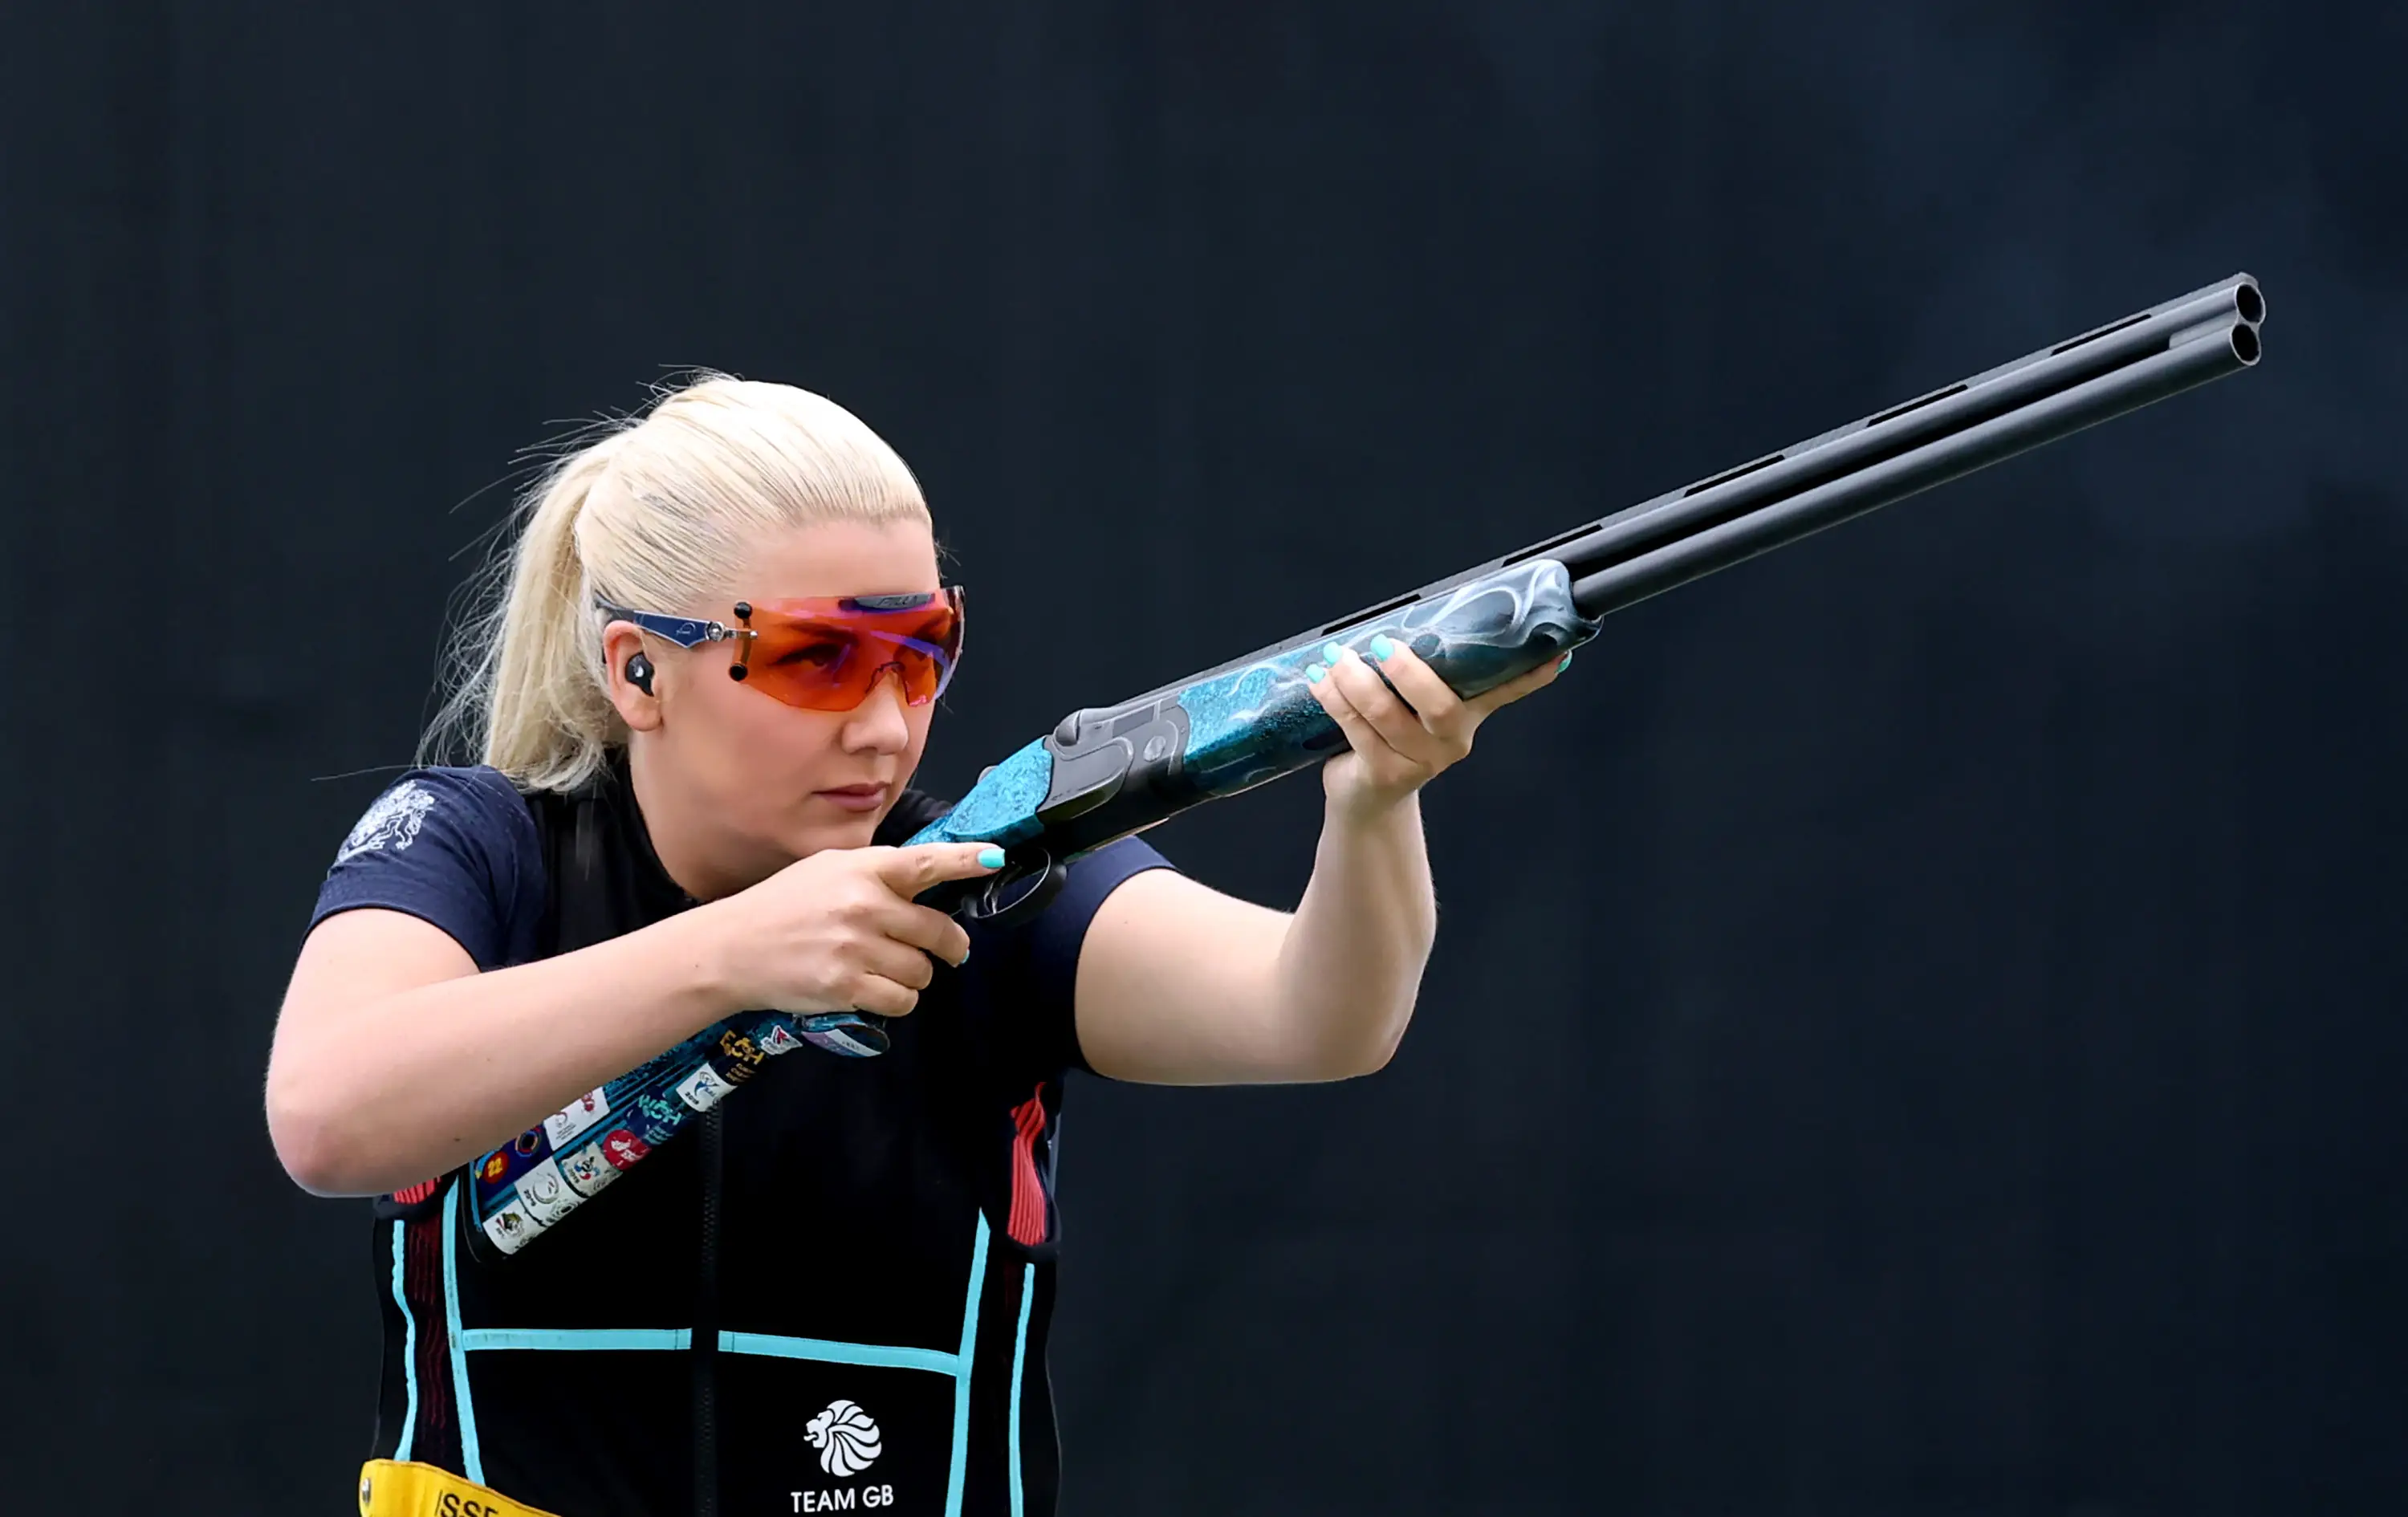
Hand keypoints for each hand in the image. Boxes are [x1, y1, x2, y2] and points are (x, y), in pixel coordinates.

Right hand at [700, 842, 1003, 1016]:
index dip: (967, 861)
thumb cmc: (783, 906)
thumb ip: (877, 872)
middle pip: (938, 931)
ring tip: (887, 967)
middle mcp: (863, 905)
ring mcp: (855, 948)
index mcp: (862, 870)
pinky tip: (876, 988)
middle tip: (943, 949)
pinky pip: (902, 1000)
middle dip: (947, 945)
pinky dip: (897, 999)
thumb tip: (927, 877)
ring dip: (915, 974)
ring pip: (923, 971)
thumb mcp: (828, 870)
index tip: (997, 859)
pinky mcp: (846, 986)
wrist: (732, 948)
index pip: (926, 863)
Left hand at [1303, 637, 1570, 818]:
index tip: (1557, 654)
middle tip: (1383, 642)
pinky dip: (1333, 699)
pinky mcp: (1384, 775)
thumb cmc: (1390, 732)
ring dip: (1354, 679)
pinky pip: (1356, 730)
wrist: (1366, 796)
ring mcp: (1419, 762)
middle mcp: (1452, 741)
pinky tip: (1319, 680)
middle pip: (1439, 704)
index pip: (1507, 690)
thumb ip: (1426, 668)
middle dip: (1408, 670)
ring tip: (1335, 656)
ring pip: (1386, 714)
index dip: (1532, 675)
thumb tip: (1418, 616)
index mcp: (1468, 714)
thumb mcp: (1416, 703)